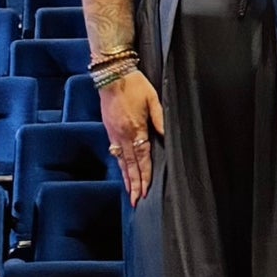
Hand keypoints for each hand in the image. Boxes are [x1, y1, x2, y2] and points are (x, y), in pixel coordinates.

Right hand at [101, 68, 163, 207]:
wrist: (112, 74)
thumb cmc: (134, 84)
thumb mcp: (153, 99)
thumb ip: (161, 119)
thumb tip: (166, 135)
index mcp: (136, 129)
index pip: (142, 158)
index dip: (145, 176)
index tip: (145, 191)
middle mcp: (123, 135)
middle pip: (130, 165)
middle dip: (134, 184)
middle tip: (135, 201)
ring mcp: (114, 133)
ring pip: (121, 161)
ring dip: (126, 177)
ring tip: (129, 192)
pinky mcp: (109, 129)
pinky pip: (115, 152)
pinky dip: (119, 164)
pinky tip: (122, 170)